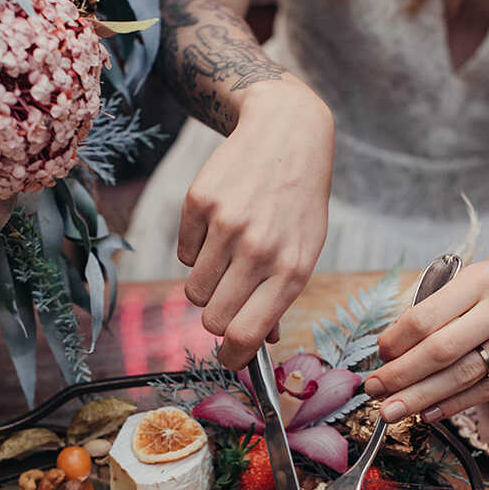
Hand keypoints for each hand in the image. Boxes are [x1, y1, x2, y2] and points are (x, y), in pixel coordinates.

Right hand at [178, 77, 333, 368]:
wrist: (286, 133)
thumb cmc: (298, 202)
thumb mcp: (305, 250)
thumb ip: (279, 298)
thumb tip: (258, 342)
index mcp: (291, 269)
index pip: (247, 333)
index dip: (233, 354)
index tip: (229, 356)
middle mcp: (259, 249)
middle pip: (212, 318)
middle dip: (216, 316)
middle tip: (228, 297)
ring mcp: (227, 224)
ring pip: (193, 290)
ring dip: (206, 282)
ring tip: (228, 255)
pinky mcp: (198, 202)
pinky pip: (183, 254)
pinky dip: (197, 248)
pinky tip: (220, 223)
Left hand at [364, 237, 488, 422]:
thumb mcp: (473, 276)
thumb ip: (439, 308)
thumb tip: (395, 349)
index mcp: (482, 280)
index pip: (426, 317)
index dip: (396, 342)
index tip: (379, 355)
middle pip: (441, 352)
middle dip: (401, 376)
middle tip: (375, 391)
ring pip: (464, 376)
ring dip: (422, 397)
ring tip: (393, 410)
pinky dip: (455, 404)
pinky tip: (429, 411)